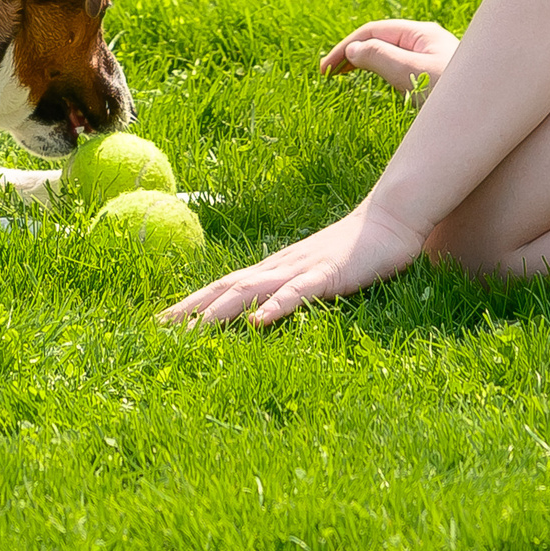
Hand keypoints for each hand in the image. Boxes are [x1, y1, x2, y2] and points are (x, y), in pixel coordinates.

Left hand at [158, 199, 427, 328]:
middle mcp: (279, 267)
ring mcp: (301, 269)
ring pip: (251, 290)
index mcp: (274, 269)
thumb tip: (263, 310)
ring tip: (192, 331)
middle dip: (191, 309)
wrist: (390, 220)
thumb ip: (291, 288)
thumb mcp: (315, 273)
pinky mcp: (327, 275)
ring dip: (219, 311)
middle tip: (159, 329)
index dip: (191, 304)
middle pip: (225, 288)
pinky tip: (257, 322)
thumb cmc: (354, 250)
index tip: (162, 322)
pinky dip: (274, 307)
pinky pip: (297, 293)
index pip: (223, 287)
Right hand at [319, 18, 458, 99]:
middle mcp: (427, 42)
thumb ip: (381, 58)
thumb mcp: (414, 74)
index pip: (372, 32)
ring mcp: (433, 59)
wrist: (497, 117)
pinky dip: (381, 72)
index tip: (324, 71)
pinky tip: (376, 82)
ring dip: (365, 61)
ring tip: (343, 75)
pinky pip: (401, 68)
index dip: (345, 48)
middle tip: (327, 74)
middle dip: (352, 51)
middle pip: (380, 39)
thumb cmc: (460, 96)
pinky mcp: (437, 78)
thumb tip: (355, 49)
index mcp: (422, 34)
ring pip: (390, 54)